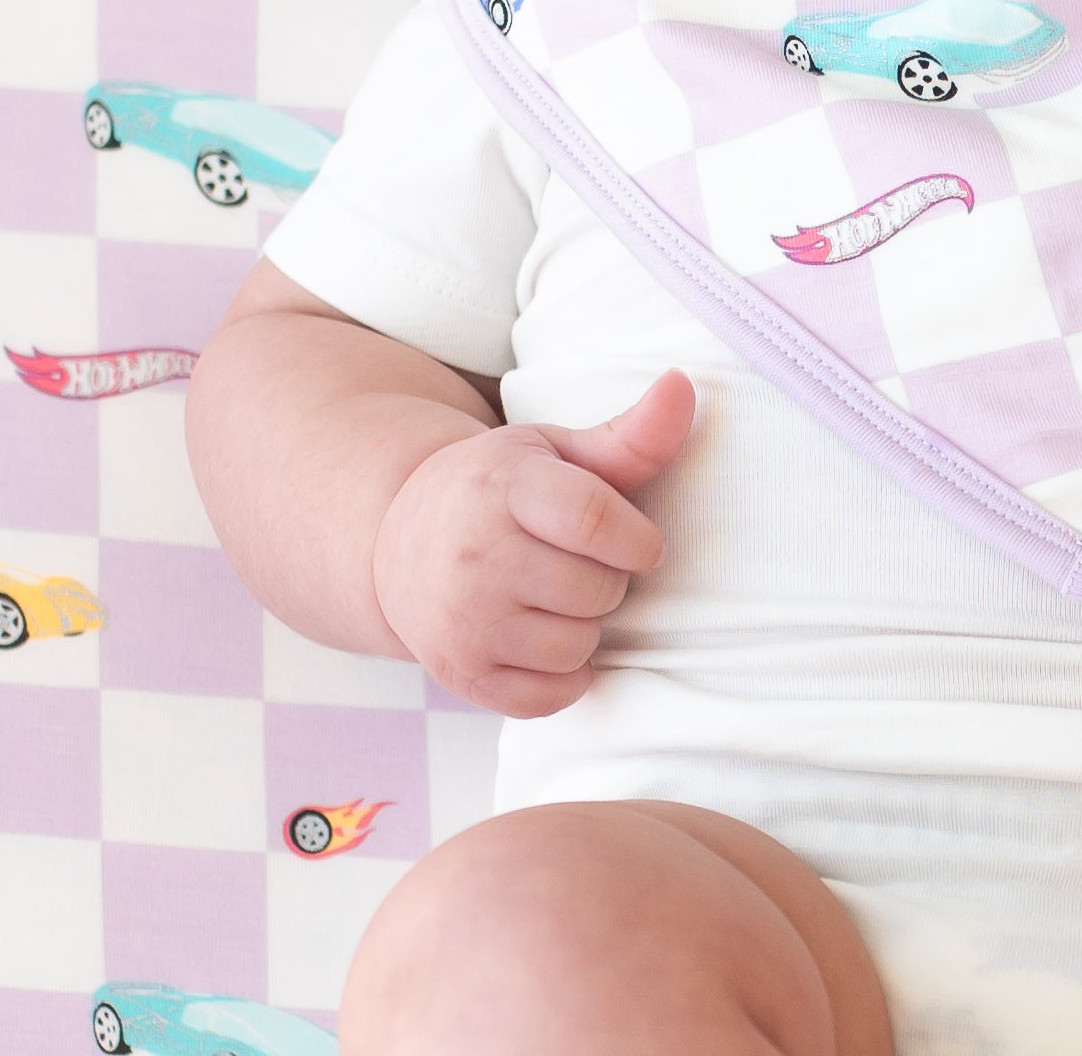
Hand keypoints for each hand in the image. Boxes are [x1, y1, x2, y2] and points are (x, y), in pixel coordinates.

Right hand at [373, 367, 697, 717]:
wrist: (397, 540)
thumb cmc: (498, 487)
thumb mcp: (555, 449)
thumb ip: (630, 434)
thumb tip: (684, 385)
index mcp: (505, 488)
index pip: (595, 521)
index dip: (638, 539)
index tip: (642, 543)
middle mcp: (475, 556)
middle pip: (597, 590)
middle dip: (611, 579)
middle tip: (582, 563)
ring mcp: (462, 621)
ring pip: (578, 646)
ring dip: (587, 626)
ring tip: (557, 595)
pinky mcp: (459, 674)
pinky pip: (548, 698)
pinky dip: (563, 676)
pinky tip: (543, 638)